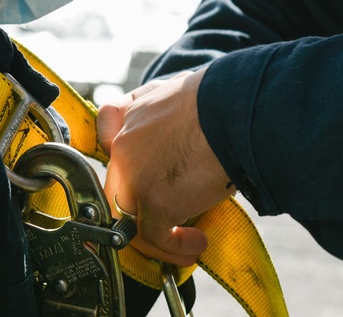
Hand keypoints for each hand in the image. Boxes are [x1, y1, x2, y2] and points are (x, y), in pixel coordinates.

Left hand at [98, 69, 234, 265]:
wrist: (234, 111)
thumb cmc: (224, 101)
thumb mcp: (186, 95)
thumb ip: (171, 120)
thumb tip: (189, 146)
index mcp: (134, 113)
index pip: (107, 131)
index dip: (120, 152)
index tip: (140, 169)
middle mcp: (125, 143)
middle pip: (119, 183)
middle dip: (143, 203)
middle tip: (169, 216)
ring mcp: (135, 174)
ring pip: (129, 216)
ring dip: (157, 236)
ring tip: (187, 242)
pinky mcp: (154, 200)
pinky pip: (154, 236)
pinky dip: (175, 247)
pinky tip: (196, 244)